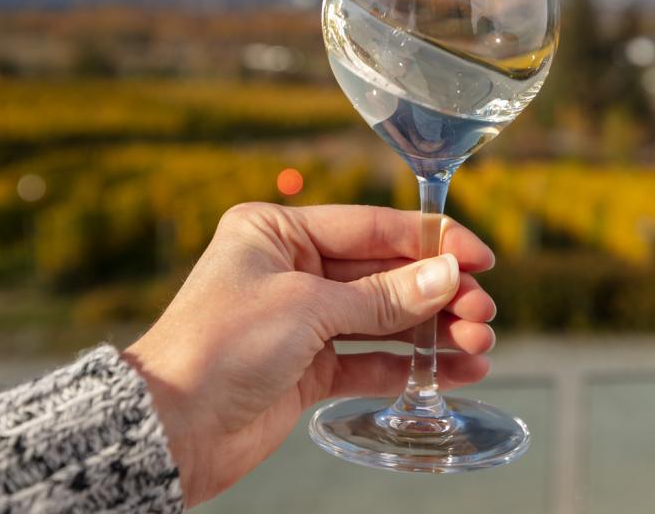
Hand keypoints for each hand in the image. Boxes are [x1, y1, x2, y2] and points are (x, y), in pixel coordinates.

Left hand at [121, 203, 496, 506]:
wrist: (171, 428)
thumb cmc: (218, 347)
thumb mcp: (307, 308)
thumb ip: (383, 296)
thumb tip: (447, 276)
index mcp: (279, 232)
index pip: (371, 226)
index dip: (430, 241)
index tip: (478, 255)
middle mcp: (293, 270)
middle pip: (385, 273)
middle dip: (439, 293)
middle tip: (483, 311)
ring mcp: (303, 320)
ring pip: (385, 318)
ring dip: (434, 331)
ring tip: (480, 344)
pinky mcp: (309, 368)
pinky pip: (373, 359)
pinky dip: (413, 365)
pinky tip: (454, 371)